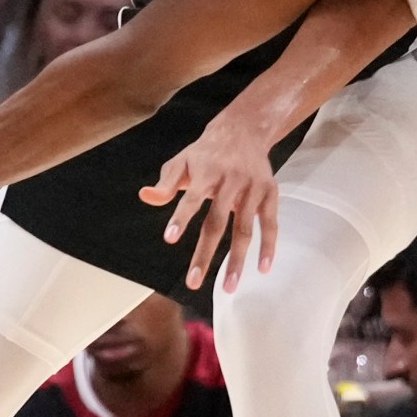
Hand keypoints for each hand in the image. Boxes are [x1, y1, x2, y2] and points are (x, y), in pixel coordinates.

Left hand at [140, 117, 280, 291]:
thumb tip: (146, 197)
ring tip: (228, 286)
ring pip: (244, 229)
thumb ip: (165, 183)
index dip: (181, 218)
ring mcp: (252, 188)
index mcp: (206, 172)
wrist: (245, 129)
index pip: (192, 198)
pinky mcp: (270, 193)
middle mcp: (230, 181)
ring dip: (237, 259)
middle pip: (217, 222)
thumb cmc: (207, 152)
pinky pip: (270, 223)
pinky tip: (262, 269)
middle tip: (193, 282)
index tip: (169, 239)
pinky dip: (268, 246)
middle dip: (205, 254)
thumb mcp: (182, 162)